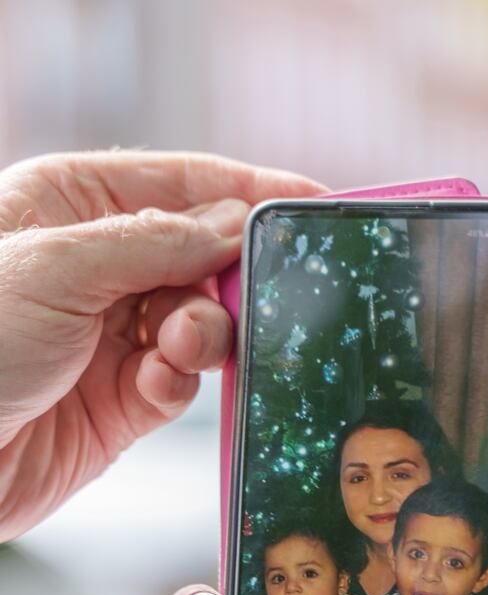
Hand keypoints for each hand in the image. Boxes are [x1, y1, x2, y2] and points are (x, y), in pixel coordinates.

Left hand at [0, 150, 322, 539]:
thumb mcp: (57, 266)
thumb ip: (156, 242)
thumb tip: (232, 224)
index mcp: (72, 203)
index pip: (182, 183)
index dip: (249, 192)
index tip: (313, 206)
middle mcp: (99, 266)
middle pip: (204, 257)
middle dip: (227, 278)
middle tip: (245, 295)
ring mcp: (113, 335)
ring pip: (203, 324)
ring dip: (202, 335)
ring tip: (175, 347)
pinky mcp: (124, 401)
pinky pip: (182, 381)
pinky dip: (180, 382)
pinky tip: (153, 384)